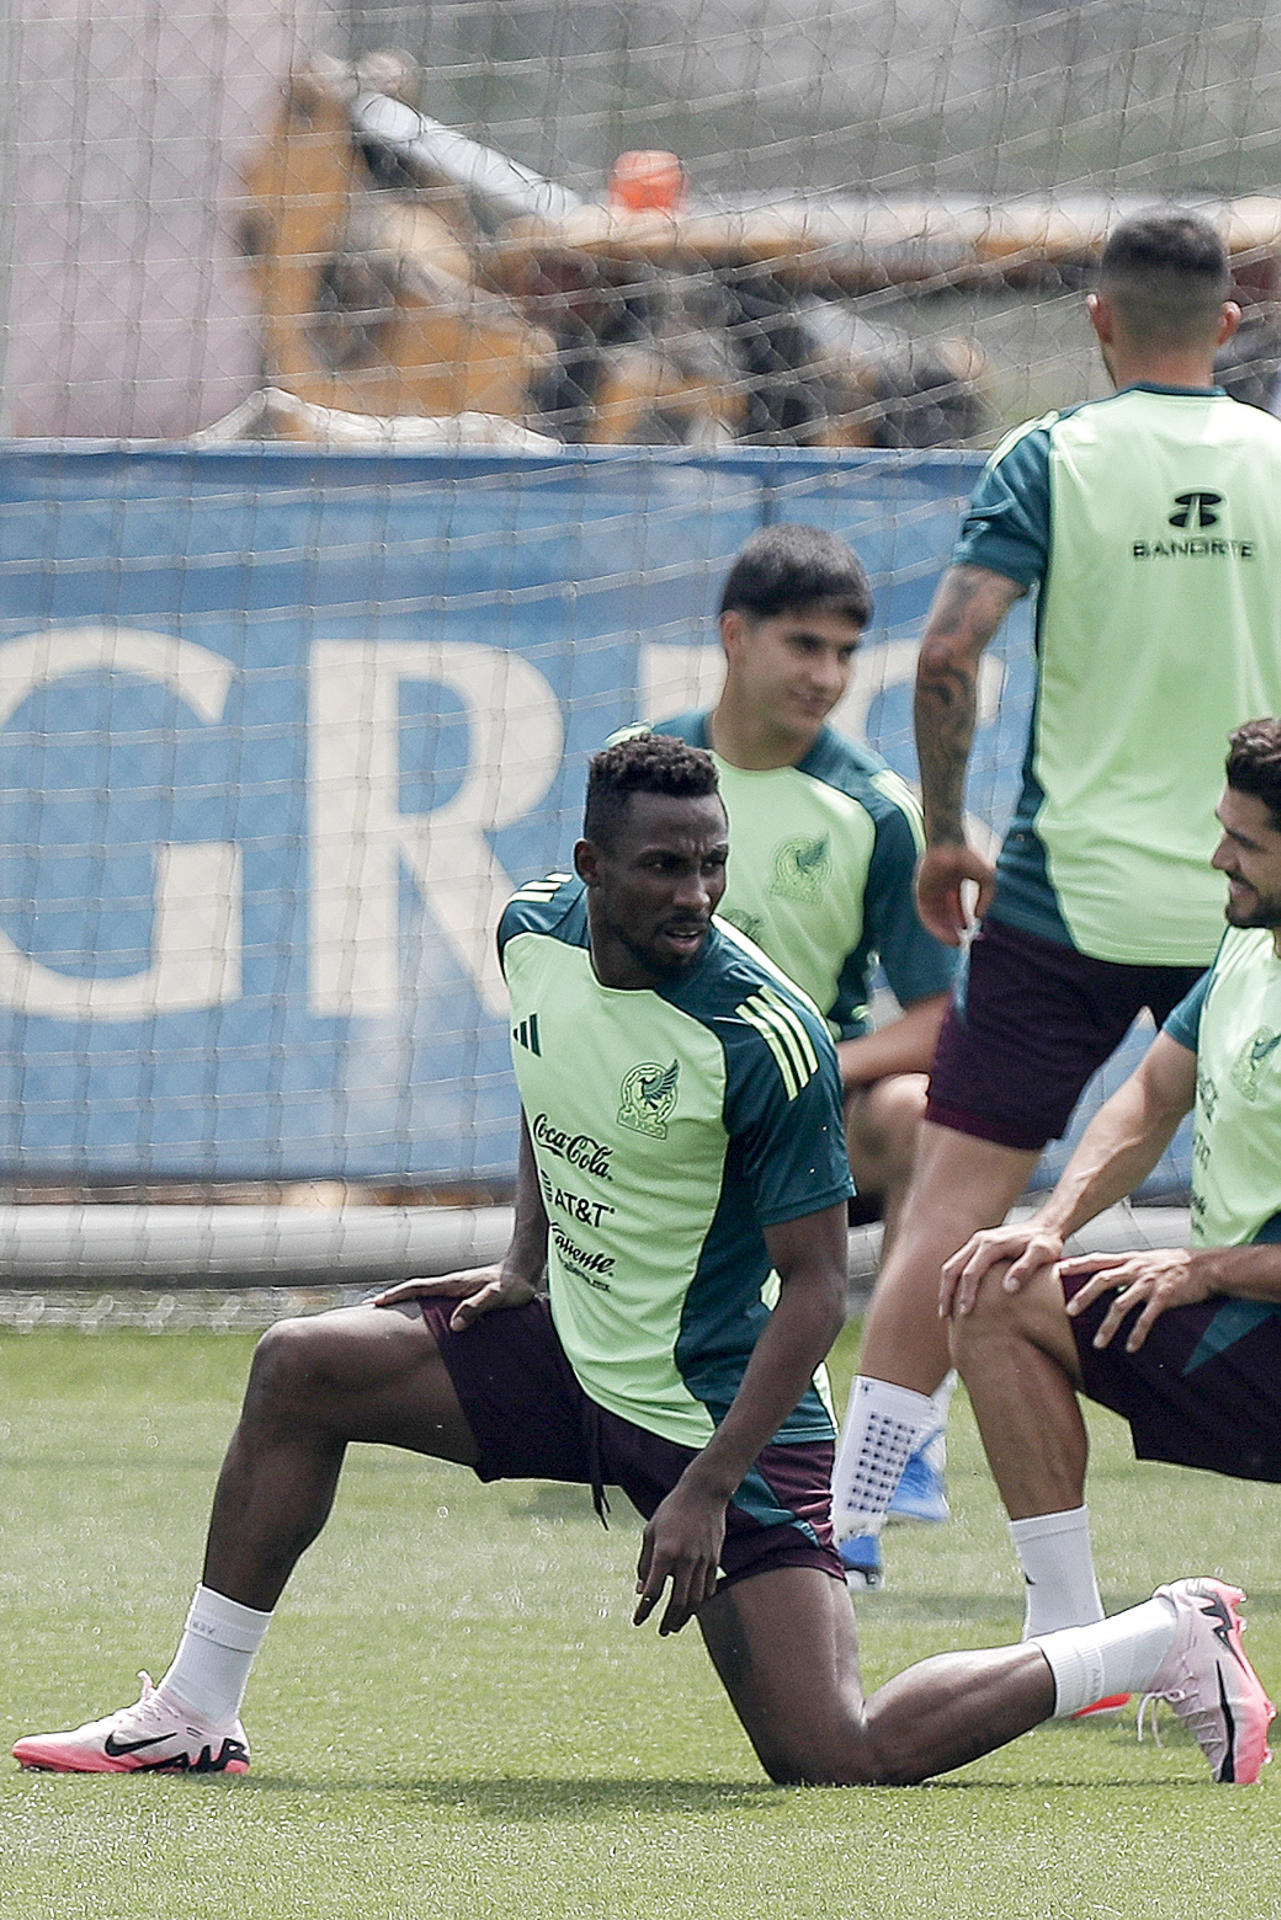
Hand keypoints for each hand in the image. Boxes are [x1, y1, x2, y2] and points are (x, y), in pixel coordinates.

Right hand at [372, 1263, 536, 1332]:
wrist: (524, 1269)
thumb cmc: (513, 1285)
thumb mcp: (496, 1297)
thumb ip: (476, 1308)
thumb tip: (454, 1325)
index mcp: (453, 1284)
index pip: (417, 1288)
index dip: (396, 1295)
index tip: (376, 1303)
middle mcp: (450, 1284)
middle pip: (413, 1290)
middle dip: (391, 1298)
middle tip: (368, 1308)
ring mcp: (454, 1289)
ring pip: (421, 1294)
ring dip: (403, 1301)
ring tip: (385, 1312)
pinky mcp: (462, 1294)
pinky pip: (433, 1300)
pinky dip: (418, 1304)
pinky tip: (418, 1316)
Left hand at [633, 1477, 725, 1635]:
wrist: (704, 1493)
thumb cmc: (671, 1511)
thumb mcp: (650, 1532)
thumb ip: (645, 1563)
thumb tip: (641, 1591)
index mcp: (665, 1552)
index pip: (653, 1591)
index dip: (644, 1610)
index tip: (638, 1621)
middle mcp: (685, 1560)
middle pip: (678, 1602)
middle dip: (668, 1621)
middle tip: (661, 1631)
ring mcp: (703, 1561)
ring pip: (696, 1600)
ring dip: (685, 1617)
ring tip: (676, 1626)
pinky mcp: (715, 1559)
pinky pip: (708, 1588)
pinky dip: (700, 1602)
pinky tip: (692, 1608)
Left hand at [914, 843, 994, 946]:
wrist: (949, 846)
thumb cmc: (967, 858)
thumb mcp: (987, 878)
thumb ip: (987, 897)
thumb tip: (979, 916)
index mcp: (952, 887)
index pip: (955, 910)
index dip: (962, 922)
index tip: (969, 932)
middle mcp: (939, 892)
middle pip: (944, 917)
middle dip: (952, 931)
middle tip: (960, 943)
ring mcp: (929, 893)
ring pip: (935, 919)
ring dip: (943, 932)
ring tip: (955, 941)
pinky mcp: (920, 894)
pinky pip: (925, 915)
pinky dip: (933, 926)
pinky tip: (943, 933)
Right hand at [940, 1222, 1064, 1317]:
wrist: (1046, 1226)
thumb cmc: (1046, 1242)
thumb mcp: (1042, 1253)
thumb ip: (1026, 1268)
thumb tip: (1008, 1288)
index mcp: (991, 1244)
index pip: (971, 1272)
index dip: (966, 1293)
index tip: (965, 1312)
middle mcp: (979, 1241)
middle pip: (952, 1268)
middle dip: (946, 1293)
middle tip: (946, 1316)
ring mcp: (976, 1243)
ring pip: (952, 1266)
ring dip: (946, 1288)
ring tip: (947, 1311)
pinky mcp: (978, 1247)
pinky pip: (959, 1264)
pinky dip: (953, 1282)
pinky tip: (956, 1297)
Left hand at [1062, 1249, 1212, 1352]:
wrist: (1206, 1266)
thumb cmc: (1174, 1265)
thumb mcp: (1146, 1260)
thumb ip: (1126, 1266)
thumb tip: (1105, 1275)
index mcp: (1130, 1260)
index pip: (1098, 1260)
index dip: (1077, 1264)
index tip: (1058, 1271)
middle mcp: (1136, 1269)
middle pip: (1103, 1280)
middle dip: (1084, 1296)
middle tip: (1068, 1311)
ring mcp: (1150, 1282)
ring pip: (1121, 1304)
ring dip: (1108, 1326)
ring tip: (1097, 1344)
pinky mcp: (1165, 1296)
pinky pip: (1147, 1318)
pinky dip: (1137, 1334)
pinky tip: (1131, 1348)